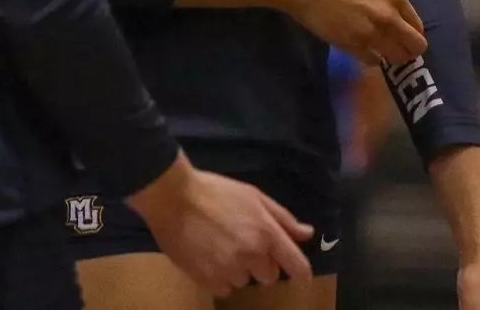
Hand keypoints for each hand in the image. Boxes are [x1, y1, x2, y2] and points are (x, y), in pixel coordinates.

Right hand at [128, 155, 314, 296]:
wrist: (172, 198)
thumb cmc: (215, 191)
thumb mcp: (254, 196)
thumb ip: (283, 218)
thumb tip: (307, 234)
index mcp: (266, 233)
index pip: (297, 266)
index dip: (301, 274)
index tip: (299, 277)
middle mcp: (252, 255)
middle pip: (269, 276)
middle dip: (261, 264)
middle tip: (242, 244)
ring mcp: (229, 269)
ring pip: (244, 282)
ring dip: (238, 270)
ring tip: (220, 247)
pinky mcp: (207, 279)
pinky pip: (224, 288)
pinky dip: (219, 277)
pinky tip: (208, 257)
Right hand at [286, 0, 426, 65]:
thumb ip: (388, 4)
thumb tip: (398, 24)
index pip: (418, 27)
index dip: (410, 36)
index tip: (401, 39)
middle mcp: (389, 15)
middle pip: (415, 46)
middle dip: (407, 51)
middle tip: (394, 51)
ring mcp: (373, 32)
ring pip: (397, 57)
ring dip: (389, 57)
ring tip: (378, 51)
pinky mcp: (355, 45)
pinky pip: (373, 61)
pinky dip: (370, 59)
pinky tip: (360, 49)